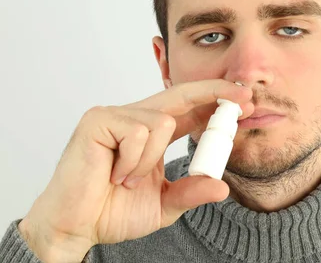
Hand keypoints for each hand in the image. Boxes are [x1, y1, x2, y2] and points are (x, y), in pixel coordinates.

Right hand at [18, 79, 252, 262]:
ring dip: (152, 159)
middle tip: (244, 98)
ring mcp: (116, 115)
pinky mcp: (98, 120)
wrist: (76, 227)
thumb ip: (190, 192)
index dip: (216, 102)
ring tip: (129, 180)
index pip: (189, 109)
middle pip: (181, 94)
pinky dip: (134, 161)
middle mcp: (136, 117)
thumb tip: (222, 187)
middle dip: (216, 92)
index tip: (244, 103)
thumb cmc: (112, 212)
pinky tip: (115, 175)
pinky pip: (138, 132)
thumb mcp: (164, 204)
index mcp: (153, 134)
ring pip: (162, 121)